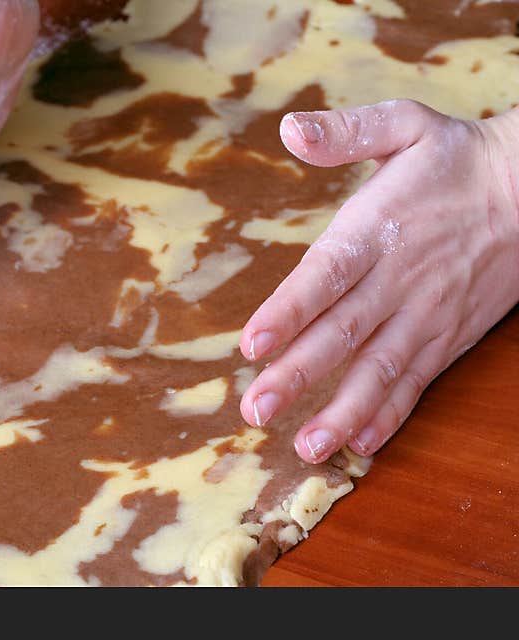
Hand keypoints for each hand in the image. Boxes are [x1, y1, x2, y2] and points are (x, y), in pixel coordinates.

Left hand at [239, 100, 518, 462]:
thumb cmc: (457, 160)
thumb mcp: (405, 126)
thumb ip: (347, 132)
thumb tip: (289, 129)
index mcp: (377, 231)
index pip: (326, 277)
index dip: (288, 312)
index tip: (251, 345)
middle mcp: (399, 280)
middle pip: (343, 334)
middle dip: (298, 376)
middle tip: (256, 410)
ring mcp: (427, 315)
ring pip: (381, 370)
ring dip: (342, 410)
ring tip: (307, 446)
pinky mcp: (449, 336)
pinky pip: (418, 381)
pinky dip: (391, 413)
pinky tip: (363, 442)